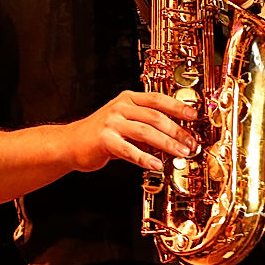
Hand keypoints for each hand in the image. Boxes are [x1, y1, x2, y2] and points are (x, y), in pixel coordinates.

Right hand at [64, 90, 198, 172]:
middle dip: (177, 131)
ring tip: (180, 153)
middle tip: (190, 143)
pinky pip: (129, 150)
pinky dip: (145, 158)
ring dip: (167, 144)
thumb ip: (146, 124)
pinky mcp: (104, 140)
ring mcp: (112, 122)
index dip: (178, 106)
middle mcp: (120, 107)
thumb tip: (176, 136)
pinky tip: (156, 165)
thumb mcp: (125, 121)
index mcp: (128, 99)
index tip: (194, 116)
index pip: (158, 99)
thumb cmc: (102, 134)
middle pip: (155, 117)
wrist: (69, 143)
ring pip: (146, 132)